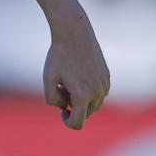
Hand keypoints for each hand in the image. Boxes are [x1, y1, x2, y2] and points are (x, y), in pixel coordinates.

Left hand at [44, 12, 110, 129]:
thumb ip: (52, 99)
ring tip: (69, 83)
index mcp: (83, 95)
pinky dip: (90, 91)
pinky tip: (78, 76)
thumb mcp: (48, 78)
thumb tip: (65, 107)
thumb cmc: (58, 55)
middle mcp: (97, 92)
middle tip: (62, 89)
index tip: (61, 111)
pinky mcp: (107, 76)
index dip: (67, 121)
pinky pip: (100, 93)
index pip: (78, 123)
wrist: (74, 32)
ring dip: (82, 100)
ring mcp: (104, 84)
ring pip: (95, 105)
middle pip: (86, 114)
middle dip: (74, 107)